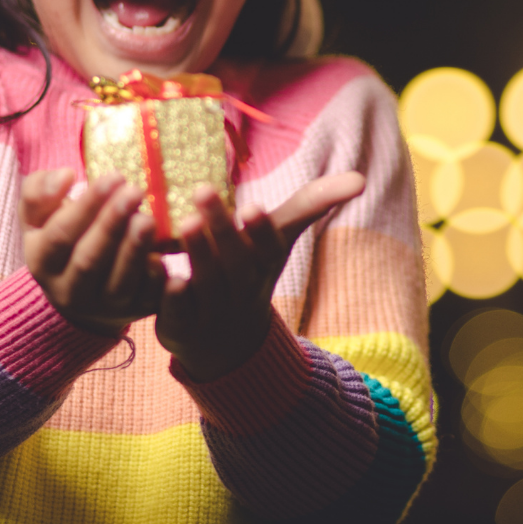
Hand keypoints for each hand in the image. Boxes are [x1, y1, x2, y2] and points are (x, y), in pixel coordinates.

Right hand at [20, 168, 166, 337]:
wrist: (80, 289)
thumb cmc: (61, 236)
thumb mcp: (38, 215)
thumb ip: (39, 191)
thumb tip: (66, 176)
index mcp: (43, 262)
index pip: (61, 234)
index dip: (87, 206)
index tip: (113, 176)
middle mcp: (68, 290)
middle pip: (89, 259)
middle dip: (112, 224)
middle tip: (135, 191)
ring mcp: (102, 306)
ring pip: (118, 282)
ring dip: (134, 250)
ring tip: (148, 219)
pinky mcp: (133, 312)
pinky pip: (145, 300)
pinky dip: (154, 280)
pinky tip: (162, 257)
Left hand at [155, 171, 365, 382]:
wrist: (226, 345)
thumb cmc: (251, 273)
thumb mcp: (279, 240)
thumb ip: (311, 205)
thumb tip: (361, 178)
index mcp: (264, 265)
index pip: (269, 247)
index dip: (262, 229)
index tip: (252, 206)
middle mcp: (241, 289)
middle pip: (235, 260)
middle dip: (222, 227)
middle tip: (202, 189)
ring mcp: (212, 311)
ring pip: (206, 282)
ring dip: (197, 253)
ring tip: (184, 221)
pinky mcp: (180, 327)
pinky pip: (175, 312)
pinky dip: (170, 296)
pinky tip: (161, 272)